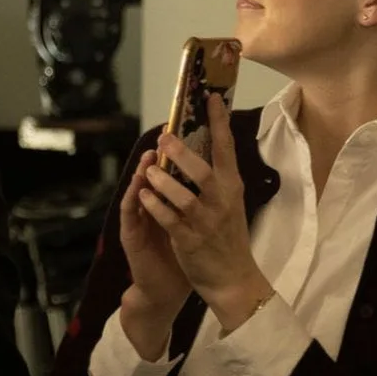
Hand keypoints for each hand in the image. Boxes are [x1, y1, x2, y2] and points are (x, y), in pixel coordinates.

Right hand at [115, 146, 189, 359]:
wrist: (166, 288)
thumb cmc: (185, 253)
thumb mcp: (200, 222)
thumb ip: (203, 197)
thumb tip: (224, 170)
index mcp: (174, 198)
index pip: (178, 168)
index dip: (185, 146)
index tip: (187, 134)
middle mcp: (155, 203)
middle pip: (157, 171)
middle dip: (164, 154)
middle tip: (168, 134)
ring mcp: (141, 218)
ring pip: (141, 188)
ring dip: (146, 172)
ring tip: (150, 155)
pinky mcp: (133, 236)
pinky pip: (133, 215)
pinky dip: (137, 201)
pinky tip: (140, 189)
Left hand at [138, 94, 270, 329]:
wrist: (233, 278)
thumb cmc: (228, 237)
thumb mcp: (231, 203)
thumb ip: (218, 178)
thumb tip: (204, 146)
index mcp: (232, 187)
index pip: (226, 148)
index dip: (219, 121)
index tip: (211, 97)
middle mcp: (221, 201)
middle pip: (201, 170)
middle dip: (181, 152)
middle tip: (164, 137)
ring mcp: (205, 221)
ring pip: (182, 195)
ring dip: (162, 180)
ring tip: (148, 170)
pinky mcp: (189, 240)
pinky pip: (168, 218)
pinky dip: (155, 205)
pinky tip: (143, 195)